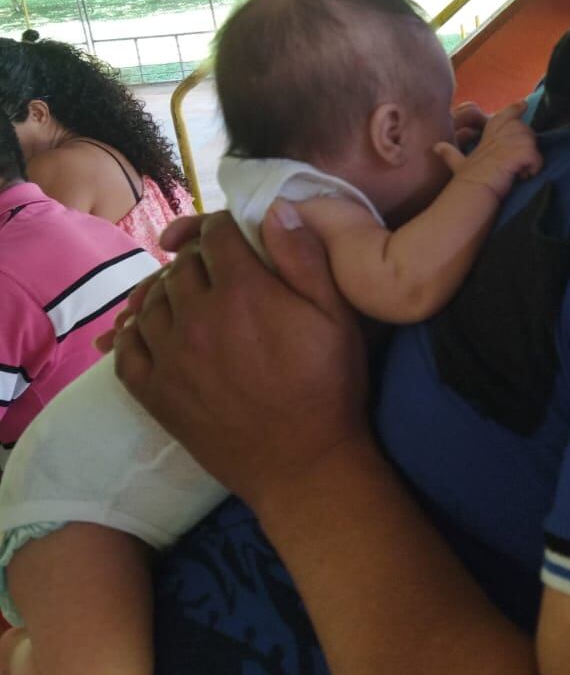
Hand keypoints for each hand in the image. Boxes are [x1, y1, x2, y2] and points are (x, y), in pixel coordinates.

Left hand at [113, 209, 370, 513]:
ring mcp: (170, 355)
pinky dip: (135, 331)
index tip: (237, 239)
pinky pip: (127, 346)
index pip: (216, 233)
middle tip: (220, 273)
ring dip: (169, 292)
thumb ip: (304, 257)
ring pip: (152, 300)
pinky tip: (155, 331)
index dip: (226, 229)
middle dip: (199, 259)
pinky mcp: (154, 392)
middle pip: (182, 265)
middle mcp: (197, 316)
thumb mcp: (337, 316)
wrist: (303, 466)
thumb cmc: (330, 388)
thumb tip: (276, 208)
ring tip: (191, 300)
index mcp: (243, 291)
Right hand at [433, 101, 540, 200]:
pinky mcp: (515, 155)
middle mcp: (497, 137)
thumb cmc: (466, 182)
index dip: (513, 109)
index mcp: (488, 138)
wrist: (469, 194)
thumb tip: (436, 147)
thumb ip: (450, 154)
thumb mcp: (458, 165)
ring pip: (530, 140)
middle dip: (528, 144)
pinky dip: (535, 166)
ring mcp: (506, 145)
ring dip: (532, 157)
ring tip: (523, 172)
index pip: (501, 117)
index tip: (523, 104)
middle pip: (523, 128)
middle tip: (522, 162)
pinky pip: (534, 154)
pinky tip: (526, 175)